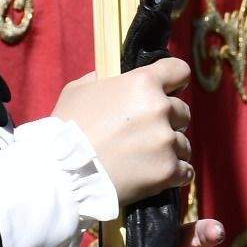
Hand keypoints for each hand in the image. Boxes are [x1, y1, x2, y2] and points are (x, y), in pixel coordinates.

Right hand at [51, 58, 193, 202]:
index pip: (180, 71)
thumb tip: (113, 77)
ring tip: (145, 160)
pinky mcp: (167, 170)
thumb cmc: (66, 130)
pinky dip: (174, 174)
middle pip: (182, 112)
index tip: (173, 90)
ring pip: (183, 143)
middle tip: (145, 135)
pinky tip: (156, 175)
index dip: (176, 81)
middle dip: (168, 122)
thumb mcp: (79, 91)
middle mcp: (160, 108)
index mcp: (143, 83)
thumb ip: (103, 80)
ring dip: (169, 150)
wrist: (61, 173)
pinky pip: (185, 171)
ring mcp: (165, 140)